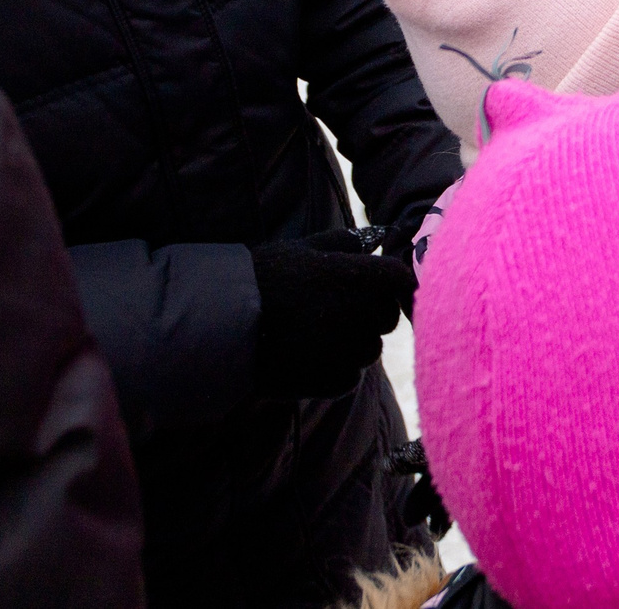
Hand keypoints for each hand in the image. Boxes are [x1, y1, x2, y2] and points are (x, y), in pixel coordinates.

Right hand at [248, 228, 416, 398]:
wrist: (218, 327)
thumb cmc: (261, 279)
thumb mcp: (302, 249)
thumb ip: (345, 242)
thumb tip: (377, 237)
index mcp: (350, 275)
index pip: (400, 279)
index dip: (398, 283)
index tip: (390, 287)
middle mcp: (352, 312)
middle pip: (388, 316)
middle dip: (373, 313)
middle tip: (342, 309)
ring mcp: (342, 350)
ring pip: (372, 349)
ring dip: (355, 343)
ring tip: (320, 334)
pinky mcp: (329, 382)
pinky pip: (352, 377)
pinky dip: (339, 370)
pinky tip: (311, 356)